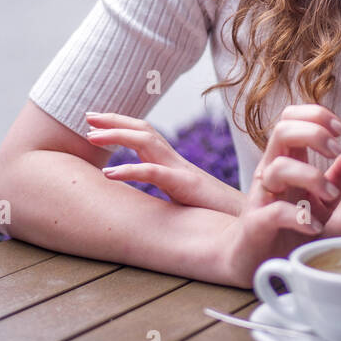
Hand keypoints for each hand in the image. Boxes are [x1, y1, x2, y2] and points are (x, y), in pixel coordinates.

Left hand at [87, 112, 244, 216]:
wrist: (253, 224)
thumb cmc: (221, 217)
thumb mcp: (188, 202)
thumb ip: (171, 194)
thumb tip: (149, 200)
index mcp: (176, 165)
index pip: (147, 135)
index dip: (123, 125)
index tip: (97, 122)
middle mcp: (178, 162)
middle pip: (144, 130)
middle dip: (114, 120)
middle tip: (87, 116)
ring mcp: (183, 171)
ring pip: (147, 143)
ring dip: (117, 136)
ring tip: (90, 137)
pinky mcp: (187, 186)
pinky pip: (155, 173)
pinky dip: (130, 170)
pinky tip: (108, 174)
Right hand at [251, 104, 340, 225]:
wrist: (257, 261)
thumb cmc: (290, 225)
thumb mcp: (324, 198)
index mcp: (285, 159)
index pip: (290, 117)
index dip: (316, 115)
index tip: (340, 131)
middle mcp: (270, 171)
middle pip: (282, 130)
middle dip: (314, 134)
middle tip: (335, 152)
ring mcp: (261, 197)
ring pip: (278, 168)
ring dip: (312, 176)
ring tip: (331, 194)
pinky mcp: (256, 225)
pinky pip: (274, 211)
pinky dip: (299, 217)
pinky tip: (314, 226)